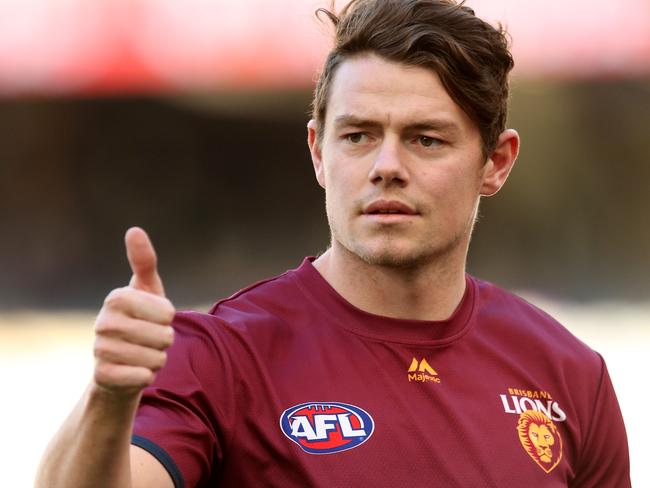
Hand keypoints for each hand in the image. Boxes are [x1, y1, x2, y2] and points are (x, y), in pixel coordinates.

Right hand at [92, 227, 174, 396]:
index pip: (168, 312)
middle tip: (148, 339)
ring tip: (141, 354)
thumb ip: (144, 261)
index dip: (168, 318)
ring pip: (156, 358)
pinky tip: (134, 371)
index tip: (153, 317)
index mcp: (116, 297)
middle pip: (164, 336)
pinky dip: (146, 376)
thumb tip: (134, 230)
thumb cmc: (140, 320)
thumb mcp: (147, 289)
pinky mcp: (103, 376)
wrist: (119, 363)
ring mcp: (100, 350)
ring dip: (157, 359)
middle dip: (164, 341)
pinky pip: (143, 377)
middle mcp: (103, 322)